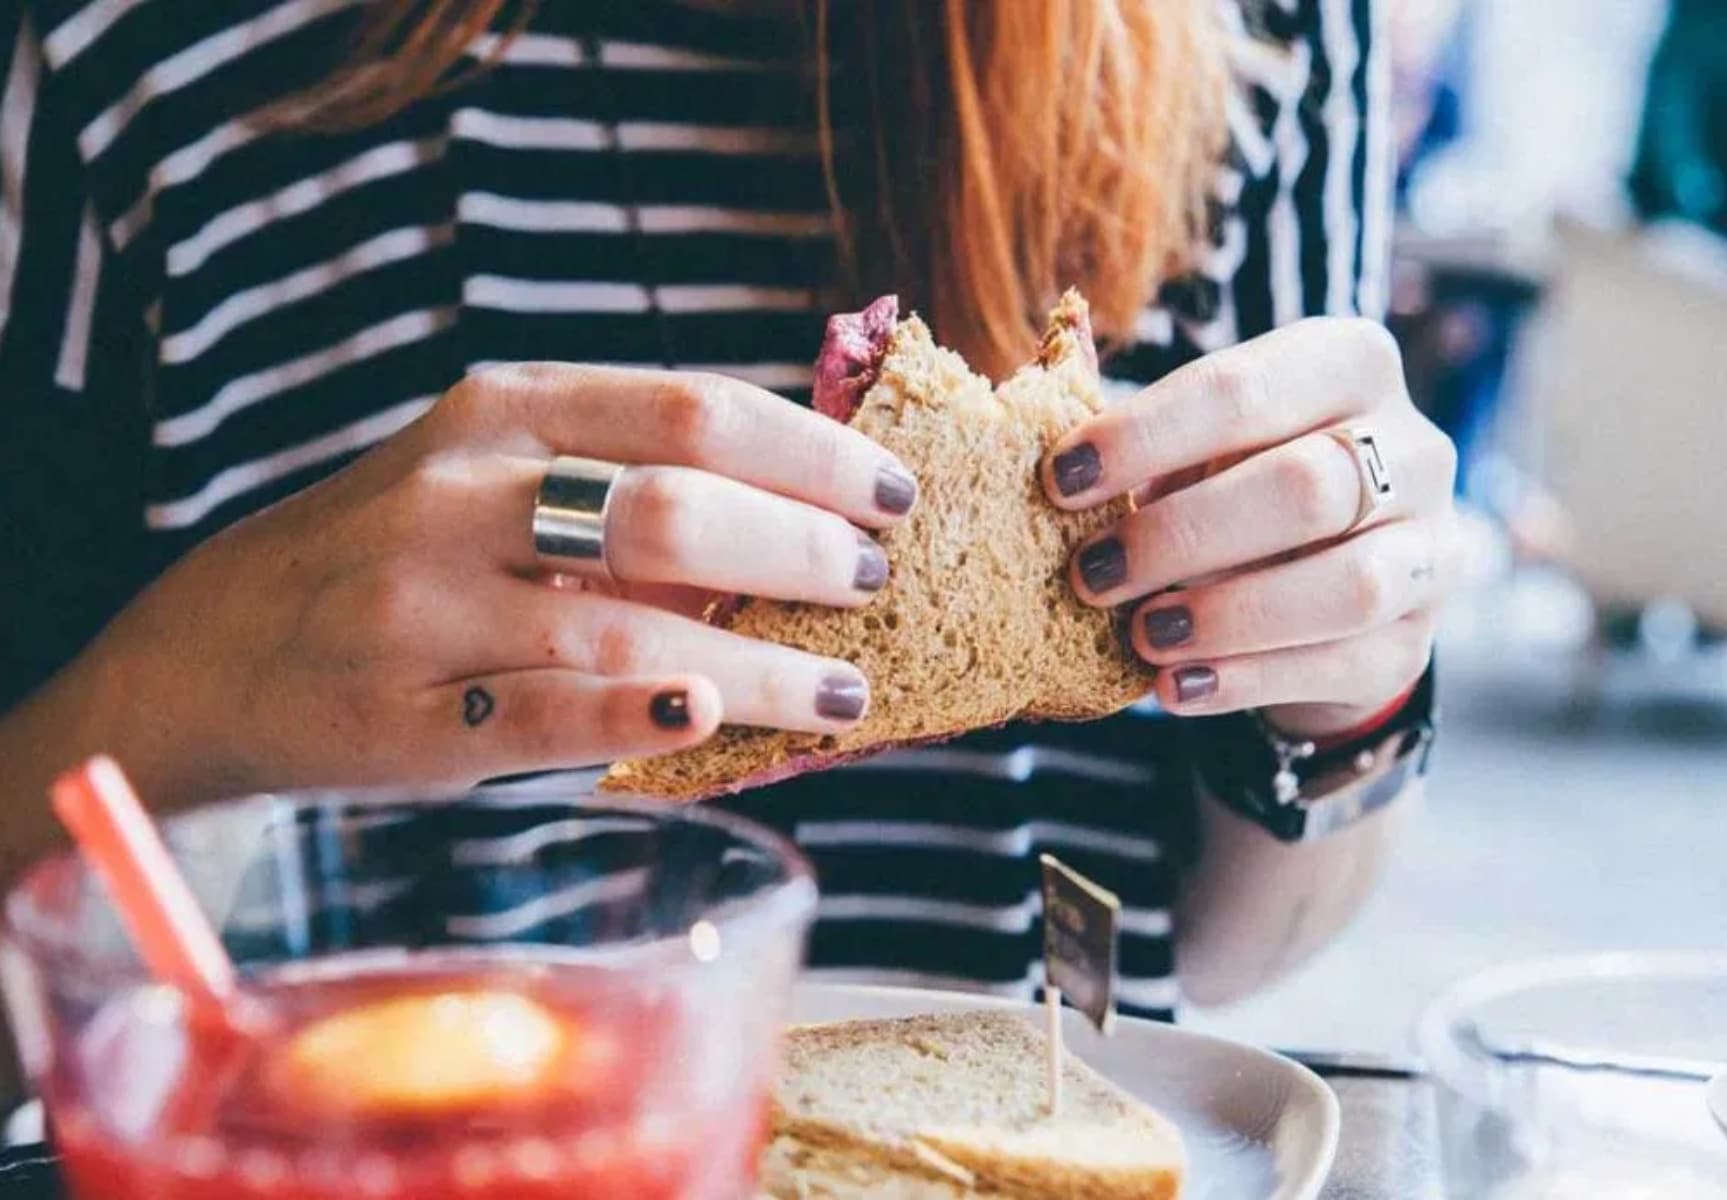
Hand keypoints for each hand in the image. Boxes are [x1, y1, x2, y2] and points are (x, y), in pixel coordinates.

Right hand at [61, 364, 918, 805]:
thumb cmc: (404, 550)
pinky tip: (714, 719)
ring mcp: (424, 606)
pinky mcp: (405, 717)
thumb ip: (625, 469)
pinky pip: (544, 716)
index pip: (692, 410)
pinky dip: (640, 718)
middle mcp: (461, 492)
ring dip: (761, 660)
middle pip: (673, 508)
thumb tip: (810, 501)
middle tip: (871, 585)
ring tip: (843, 689)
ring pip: (626, 626)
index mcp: (502, 409)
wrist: (224, 645)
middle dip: (798, 550)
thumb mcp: (497, 468)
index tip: (891, 492)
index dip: (811, 454)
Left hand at [1042, 318, 1457, 736]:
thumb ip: (1133, 428)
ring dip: (1227, 614)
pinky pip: (1341, 664)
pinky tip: (1175, 686)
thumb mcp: (1192, 446)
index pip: (1244, 388)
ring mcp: (1429, 548)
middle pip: (1306, 486)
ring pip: (1347, 585)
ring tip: (1139, 635)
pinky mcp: (1414, 640)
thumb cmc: (1232, 490)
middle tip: (1091, 575)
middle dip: (1181, 535)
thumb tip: (1050, 394)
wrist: (1318, 590)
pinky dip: (1248, 679)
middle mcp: (1412, 448)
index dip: (1145, 435)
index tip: (1060, 480)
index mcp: (1347, 365)